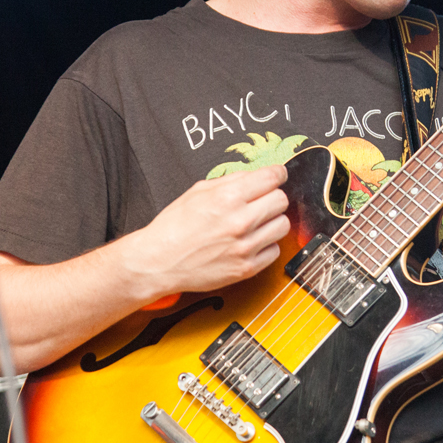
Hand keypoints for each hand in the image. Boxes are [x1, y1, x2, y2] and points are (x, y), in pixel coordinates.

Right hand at [121, 165, 290, 299]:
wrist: (159, 261)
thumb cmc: (174, 226)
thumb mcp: (198, 191)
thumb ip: (231, 180)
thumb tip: (255, 175)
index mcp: (228, 197)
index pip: (273, 177)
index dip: (277, 174)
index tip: (277, 176)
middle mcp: (240, 221)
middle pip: (282, 200)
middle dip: (273, 197)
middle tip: (261, 202)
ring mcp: (245, 246)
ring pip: (283, 225)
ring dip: (272, 222)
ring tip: (256, 224)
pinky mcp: (246, 268)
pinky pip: (274, 251)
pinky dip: (266, 246)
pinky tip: (250, 243)